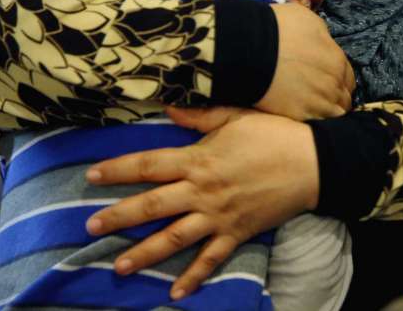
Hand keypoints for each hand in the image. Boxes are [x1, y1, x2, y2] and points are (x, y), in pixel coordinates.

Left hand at [84, 106, 319, 298]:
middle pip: (152, 206)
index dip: (118, 170)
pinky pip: (211, 259)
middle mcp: (202, 191)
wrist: (312, 163)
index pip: (148, 165)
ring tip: (117, 266)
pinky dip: (194, 277)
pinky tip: (175, 293)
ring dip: (144, 253)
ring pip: (174, 238)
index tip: (92, 175)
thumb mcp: (236, 116)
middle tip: (90, 227)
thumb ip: (200, 117)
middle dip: (118, 217)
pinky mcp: (237, 233)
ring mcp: (219, 215)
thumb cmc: (274, 134)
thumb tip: (167, 110)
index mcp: (199, 159)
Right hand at [257, 3, 354, 119]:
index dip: (338, 79)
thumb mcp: (308, 21)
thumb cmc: (277, 28)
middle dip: (336, 96)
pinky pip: (317, 123)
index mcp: (337, 60)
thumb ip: (322, 37)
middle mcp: (333, 83)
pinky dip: (315, 120)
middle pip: (344, 98)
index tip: (327, 81)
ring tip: (312, 108)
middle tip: (319, 95)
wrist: (249, 48)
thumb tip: (324, 44)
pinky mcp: (301, 115)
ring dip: (327, 111)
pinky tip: (304, 115)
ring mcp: (319, 102)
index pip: (348, 77)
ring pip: (334, 113)